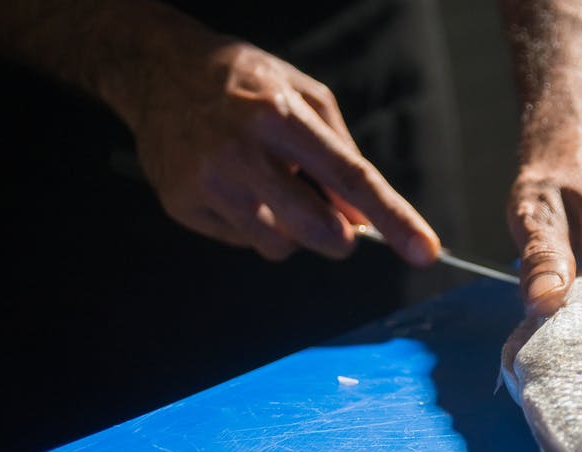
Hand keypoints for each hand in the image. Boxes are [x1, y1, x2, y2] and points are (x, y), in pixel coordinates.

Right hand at [123, 41, 438, 262]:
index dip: (392, 218)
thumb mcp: (304, 96)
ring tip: (271, 190)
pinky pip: (240, 242)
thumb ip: (342, 155)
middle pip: (316, 229)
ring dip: (290, 231)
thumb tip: (363, 217)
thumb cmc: (245, 83)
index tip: (423, 251)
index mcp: (281, 116)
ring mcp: (208, 180)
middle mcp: (242, 150)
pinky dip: (251, 225)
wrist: (158, 69)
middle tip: (340, 230)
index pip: (351, 178)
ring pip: (278, 245)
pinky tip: (236, 189)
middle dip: (339, 239)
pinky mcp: (182, 202)